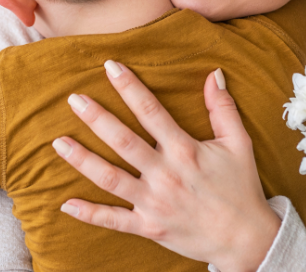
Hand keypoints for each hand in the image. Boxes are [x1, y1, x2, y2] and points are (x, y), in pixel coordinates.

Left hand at [53, 62, 281, 271]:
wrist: (246, 239)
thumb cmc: (240, 187)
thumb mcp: (238, 144)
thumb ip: (223, 109)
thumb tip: (214, 74)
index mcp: (185, 150)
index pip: (150, 111)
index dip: (129, 86)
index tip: (110, 66)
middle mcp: (165, 174)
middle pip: (123, 141)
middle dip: (97, 118)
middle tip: (74, 99)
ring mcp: (154, 203)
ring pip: (110, 179)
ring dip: (83, 160)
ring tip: (58, 143)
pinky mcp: (149, 227)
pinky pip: (113, 221)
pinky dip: (89, 214)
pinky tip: (65, 204)